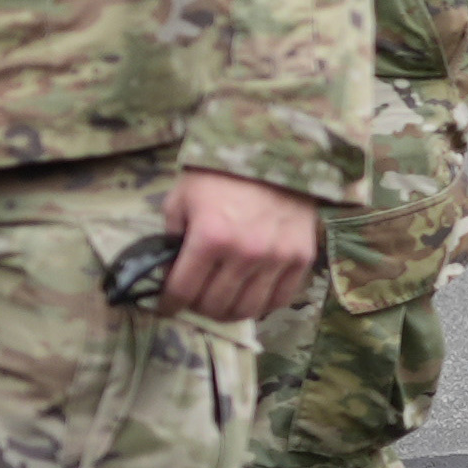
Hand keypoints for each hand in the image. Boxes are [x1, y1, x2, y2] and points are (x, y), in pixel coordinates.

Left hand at [159, 169, 321, 323]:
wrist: (274, 154)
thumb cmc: (221, 176)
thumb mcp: (182, 199)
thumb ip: (173, 236)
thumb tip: (171, 268)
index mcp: (209, 237)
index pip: (183, 290)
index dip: (169, 304)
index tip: (166, 306)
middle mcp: (244, 254)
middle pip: (215, 305)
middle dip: (198, 308)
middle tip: (194, 300)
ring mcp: (276, 259)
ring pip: (247, 309)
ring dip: (229, 312)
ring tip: (221, 303)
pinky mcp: (301, 258)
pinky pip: (280, 299)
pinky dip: (262, 305)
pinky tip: (250, 296)